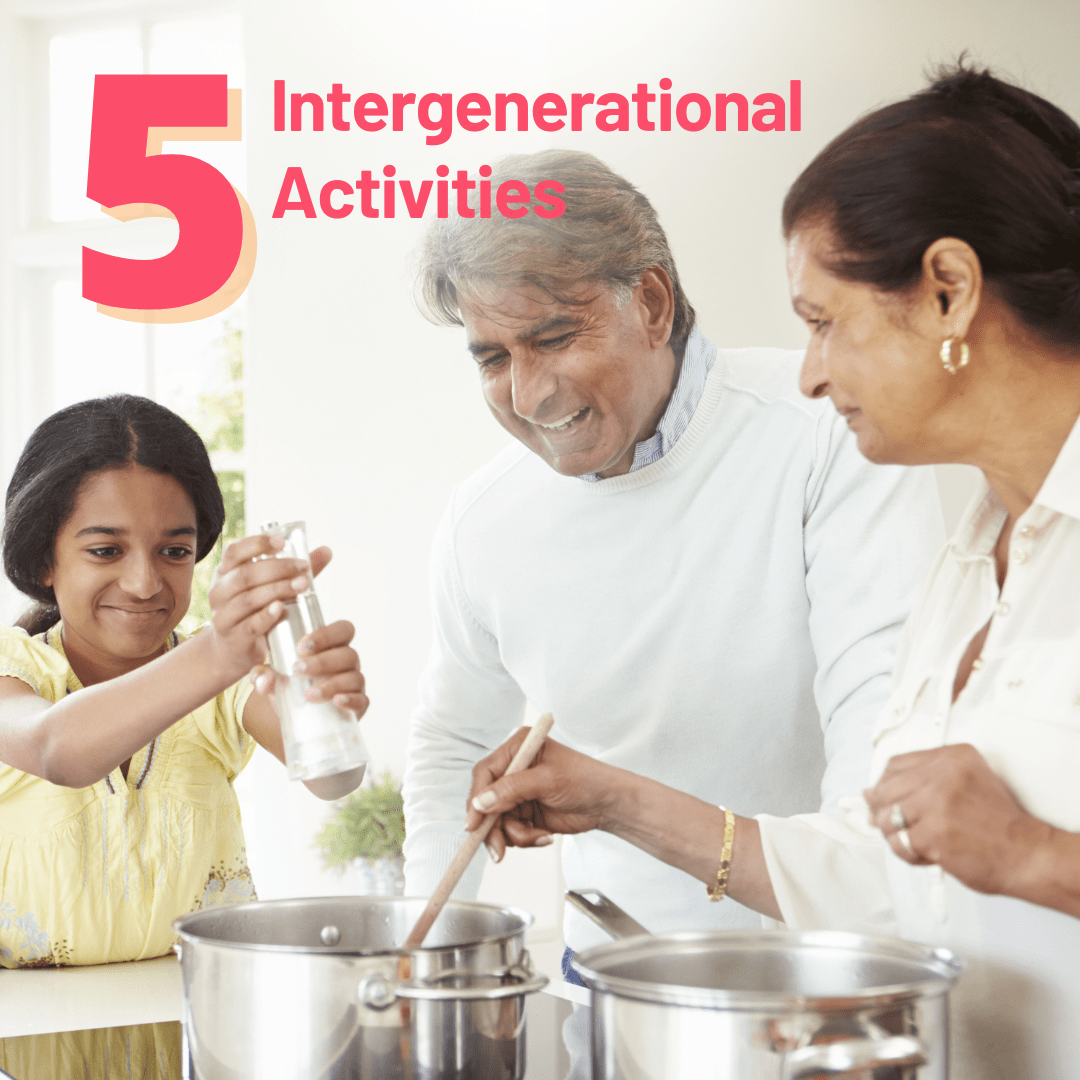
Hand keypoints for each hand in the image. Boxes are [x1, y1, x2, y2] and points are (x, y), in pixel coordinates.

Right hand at [206, 534, 311, 677]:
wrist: (234, 650)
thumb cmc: (255, 611)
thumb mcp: (269, 587)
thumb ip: (294, 570)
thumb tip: (326, 551)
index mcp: (225, 573)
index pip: (234, 551)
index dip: (257, 544)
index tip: (283, 542)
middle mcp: (219, 592)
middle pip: (246, 574)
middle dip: (278, 568)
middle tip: (303, 567)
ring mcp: (223, 616)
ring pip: (249, 599)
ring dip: (278, 590)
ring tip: (302, 585)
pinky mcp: (233, 638)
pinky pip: (250, 625)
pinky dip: (266, 616)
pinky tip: (281, 609)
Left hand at [251, 619, 368, 717]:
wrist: (295, 718)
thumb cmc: (290, 687)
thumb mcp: (273, 679)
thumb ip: (262, 675)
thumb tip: (261, 677)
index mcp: (332, 647)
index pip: (342, 630)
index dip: (326, 634)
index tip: (301, 646)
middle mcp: (348, 662)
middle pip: (348, 654)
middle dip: (323, 661)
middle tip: (297, 670)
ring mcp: (355, 684)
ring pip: (354, 677)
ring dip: (332, 684)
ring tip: (308, 694)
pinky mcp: (358, 705)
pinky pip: (362, 700)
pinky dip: (350, 699)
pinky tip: (336, 701)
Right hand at [466, 730, 622, 862]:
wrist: (607, 804)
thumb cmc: (585, 780)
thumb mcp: (548, 781)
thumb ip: (513, 790)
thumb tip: (481, 801)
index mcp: (518, 748)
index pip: (486, 773)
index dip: (477, 798)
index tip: (474, 823)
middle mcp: (514, 769)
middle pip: (486, 801)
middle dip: (493, 826)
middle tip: (498, 850)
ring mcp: (518, 793)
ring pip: (497, 820)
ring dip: (515, 835)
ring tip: (539, 836)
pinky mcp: (524, 812)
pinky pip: (510, 831)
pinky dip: (525, 838)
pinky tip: (544, 835)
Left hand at [865, 743, 1052, 896]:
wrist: (1028, 853)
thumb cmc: (1000, 823)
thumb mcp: (968, 780)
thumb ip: (926, 779)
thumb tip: (872, 792)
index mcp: (952, 757)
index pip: (895, 765)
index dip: (883, 785)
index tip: (880, 797)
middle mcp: (943, 773)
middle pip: (886, 790)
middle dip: (880, 811)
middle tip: (887, 824)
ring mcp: (937, 802)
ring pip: (888, 818)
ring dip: (894, 835)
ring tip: (913, 841)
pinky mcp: (934, 831)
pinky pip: (901, 843)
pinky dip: (908, 853)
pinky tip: (925, 854)